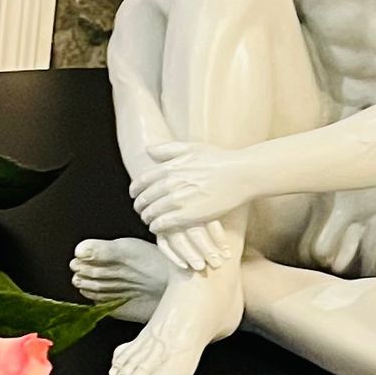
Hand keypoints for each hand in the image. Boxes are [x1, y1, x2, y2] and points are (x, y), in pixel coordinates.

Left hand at [129, 135, 254, 261]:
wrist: (240, 175)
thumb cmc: (218, 159)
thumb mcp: (191, 147)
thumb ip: (167, 149)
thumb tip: (147, 151)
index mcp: (169, 167)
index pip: (142, 181)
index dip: (135, 189)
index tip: (134, 194)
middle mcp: (170, 183)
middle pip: (144, 198)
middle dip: (139, 205)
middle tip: (140, 209)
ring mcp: (178, 200)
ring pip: (151, 212)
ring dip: (146, 217)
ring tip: (148, 219)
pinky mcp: (188, 216)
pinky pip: (163, 224)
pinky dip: (156, 226)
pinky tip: (157, 227)